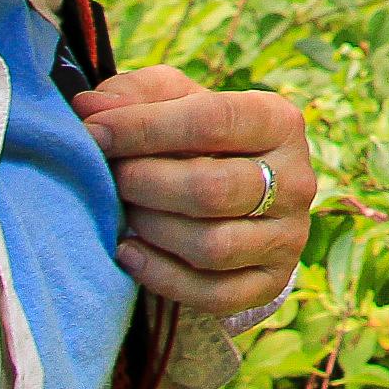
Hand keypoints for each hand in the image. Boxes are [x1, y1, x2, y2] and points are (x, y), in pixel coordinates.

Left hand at [73, 65, 315, 314]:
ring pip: (212, 246)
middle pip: (212, 190)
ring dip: (152, 229)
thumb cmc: (197, 140)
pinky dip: (159, 276)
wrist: (238, 199)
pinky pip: (211, 293)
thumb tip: (90, 106)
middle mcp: (298, 179)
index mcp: (279, 121)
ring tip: (124, 212)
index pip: (213, 120)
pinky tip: (128, 251)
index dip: (145, 127)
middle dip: (144, 183)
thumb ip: (136, 95)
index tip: (93, 132)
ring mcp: (288, 235)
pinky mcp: (271, 282)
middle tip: (110, 177)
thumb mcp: (175, 103)